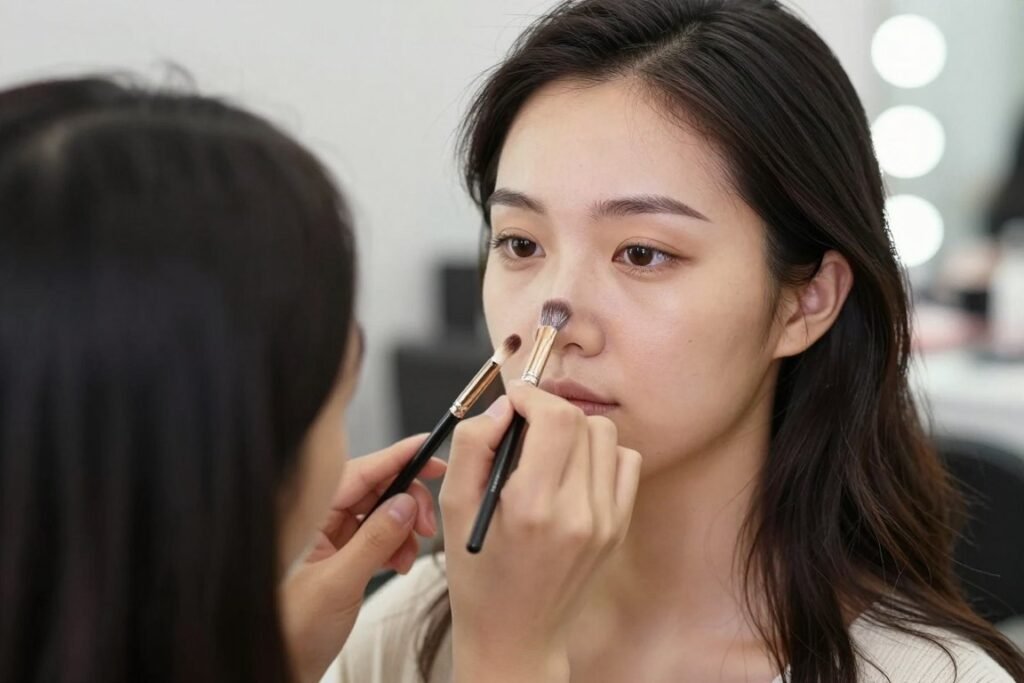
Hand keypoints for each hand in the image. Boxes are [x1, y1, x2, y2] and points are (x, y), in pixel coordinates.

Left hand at [280, 434, 445, 682]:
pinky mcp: (344, 557)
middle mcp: (321, 521)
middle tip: (428, 523)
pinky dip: (396, 546)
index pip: (359, 472)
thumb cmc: (292, 629)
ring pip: (382, 513)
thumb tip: (404, 504)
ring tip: (408, 556)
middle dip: (408, 501)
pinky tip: (399, 564)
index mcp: (310, 517)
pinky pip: (379, 537)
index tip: (428, 449)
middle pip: (376, 489)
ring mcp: (332, 539)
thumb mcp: (338, 583)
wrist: (285, 666)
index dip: (397, 458)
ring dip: (404, 529)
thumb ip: (374, 540)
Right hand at [440, 381, 641, 682]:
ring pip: (606, 436)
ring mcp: (606, 522)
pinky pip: (626, 462)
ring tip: (546, 453)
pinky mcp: (619, 527)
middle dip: (549, 410)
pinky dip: (599, 454)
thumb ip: (473, 445)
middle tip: (524, 426)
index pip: (554, 417)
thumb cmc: (478, 572)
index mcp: (532, 507)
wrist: (515, 633)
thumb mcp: (453, 506)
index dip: (531, 396)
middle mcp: (577, 514)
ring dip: (574, 430)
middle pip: (582, 421)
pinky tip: (571, 472)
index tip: (512, 402)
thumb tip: (505, 406)